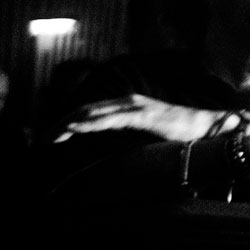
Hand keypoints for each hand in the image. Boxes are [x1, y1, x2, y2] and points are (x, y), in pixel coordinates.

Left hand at [58, 94, 221, 143]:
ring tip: (50, 134)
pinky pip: (112, 118)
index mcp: (129, 106)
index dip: (68, 122)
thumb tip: (109, 147)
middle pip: (87, 110)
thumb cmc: (180, 134)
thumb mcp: (146, 134)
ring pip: (95, 112)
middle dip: (61, 123)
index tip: (50, 137)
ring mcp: (137, 106)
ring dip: (69, 123)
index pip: (91, 112)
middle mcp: (130, 102)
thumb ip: (128, 134)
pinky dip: (91, 121)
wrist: (207, 128)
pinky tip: (76, 125)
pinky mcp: (144, 115)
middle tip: (42, 138)